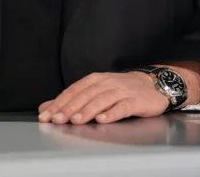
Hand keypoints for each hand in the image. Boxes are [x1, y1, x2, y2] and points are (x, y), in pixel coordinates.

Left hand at [37, 72, 169, 124]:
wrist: (153, 85)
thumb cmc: (121, 90)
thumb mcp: (96, 90)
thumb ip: (72, 99)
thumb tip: (46, 108)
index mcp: (95, 80)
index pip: (74, 90)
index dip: (59, 102)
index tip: (47, 114)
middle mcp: (107, 83)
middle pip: (86, 95)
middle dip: (69, 108)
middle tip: (57, 119)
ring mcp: (122, 91)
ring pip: (102, 100)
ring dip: (88, 110)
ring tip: (76, 120)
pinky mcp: (136, 100)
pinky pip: (123, 106)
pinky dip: (112, 113)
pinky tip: (103, 120)